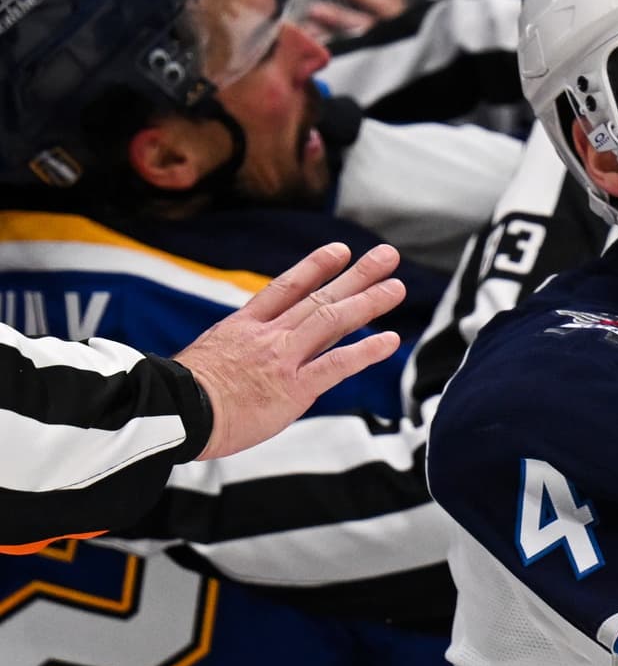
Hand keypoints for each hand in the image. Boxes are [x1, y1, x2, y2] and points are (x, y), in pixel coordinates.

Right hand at [174, 242, 405, 459]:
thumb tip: (244, 357)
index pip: (285, 288)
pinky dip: (366, 351)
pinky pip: (336, 364)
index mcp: (243, 327)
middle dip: (355, 275)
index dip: (315, 266)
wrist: (171, 414)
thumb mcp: (205, 359)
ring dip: (368, 302)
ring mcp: (282, 358)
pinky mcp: (293, 388)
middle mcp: (267, 336)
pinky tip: (390, 339)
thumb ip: (234, 351)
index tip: (339, 251)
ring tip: (397, 287)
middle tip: (387, 256)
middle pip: (318, 297)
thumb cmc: (180, 397)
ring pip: (331, 321)